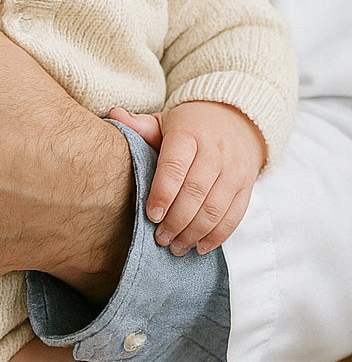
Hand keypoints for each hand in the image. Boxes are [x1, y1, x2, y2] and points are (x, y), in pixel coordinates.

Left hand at [108, 101, 264, 254]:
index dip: (163, 193)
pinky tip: (199, 247)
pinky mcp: (246, 186)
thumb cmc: (190, 126)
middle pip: (196, 192)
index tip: (152, 215)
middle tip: (160, 238)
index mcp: (189, 133)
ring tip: (176, 246)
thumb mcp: (165, 121)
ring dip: (194, 233)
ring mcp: (234, 170)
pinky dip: (217, 236)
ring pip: (215, 208)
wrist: (234, 119)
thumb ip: (140, 125)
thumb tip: (114, 115)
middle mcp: (215, 151)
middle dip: (176, 221)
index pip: (175, 166)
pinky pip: (234, 216)